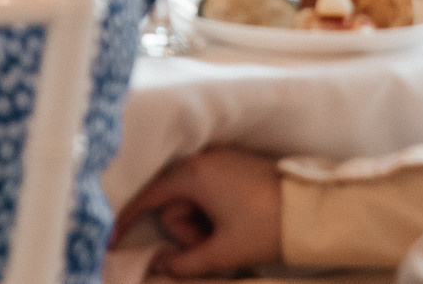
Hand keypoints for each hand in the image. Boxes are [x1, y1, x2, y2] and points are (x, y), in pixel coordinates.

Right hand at [113, 148, 282, 277]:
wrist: (313, 210)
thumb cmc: (265, 228)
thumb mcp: (222, 252)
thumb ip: (184, 262)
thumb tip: (160, 264)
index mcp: (195, 174)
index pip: (148, 196)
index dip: (125, 219)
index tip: (109, 239)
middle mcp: (204, 158)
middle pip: (172, 201)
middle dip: (185, 229)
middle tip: (210, 244)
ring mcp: (221, 157)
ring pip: (191, 197)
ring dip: (200, 222)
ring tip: (227, 235)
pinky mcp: (235, 163)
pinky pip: (208, 189)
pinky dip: (210, 210)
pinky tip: (231, 223)